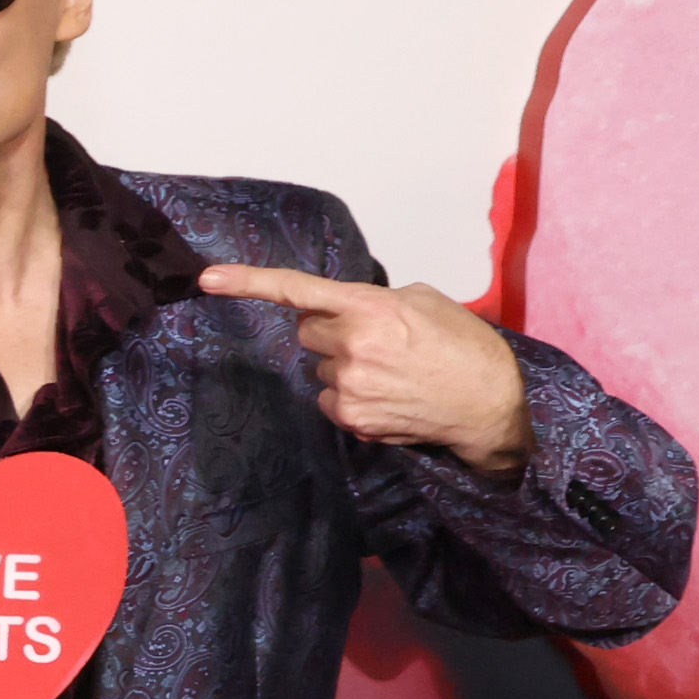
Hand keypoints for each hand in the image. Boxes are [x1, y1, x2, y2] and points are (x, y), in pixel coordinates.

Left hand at [200, 263, 533, 472]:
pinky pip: (331, 401)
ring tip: (393, 372)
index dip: (249, 282)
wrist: (490, 405)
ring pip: (321, 370)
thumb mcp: (427, 301)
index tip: (208, 278)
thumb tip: (345, 308)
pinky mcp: (352, 419)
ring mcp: (349, 386)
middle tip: (376, 341)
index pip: (298, 290)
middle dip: (332, 333)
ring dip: (346, 367)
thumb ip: (377, 299)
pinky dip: (352, 398)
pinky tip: (388, 397)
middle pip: (308, 332)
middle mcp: (352, 346)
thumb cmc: (465, 347)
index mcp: (370, 308)